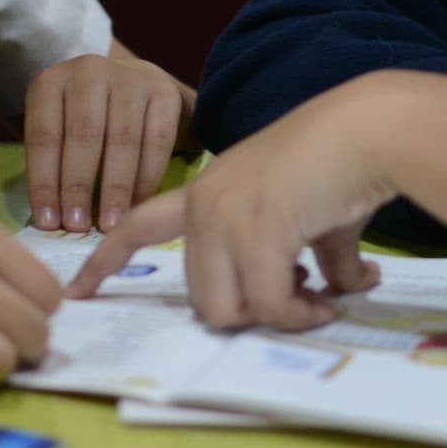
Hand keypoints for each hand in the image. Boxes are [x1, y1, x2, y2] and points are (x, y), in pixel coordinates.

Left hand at [24, 50, 186, 231]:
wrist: (131, 85)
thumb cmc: (84, 119)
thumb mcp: (56, 127)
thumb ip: (51, 163)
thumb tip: (51, 220)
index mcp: (51, 81)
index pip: (43, 136)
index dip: (44, 182)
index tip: (48, 222)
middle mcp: (89, 71)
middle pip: (83, 135)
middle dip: (79, 187)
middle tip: (78, 226)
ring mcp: (130, 78)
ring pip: (122, 139)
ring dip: (115, 188)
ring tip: (110, 224)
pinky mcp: (163, 90)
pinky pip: (157, 140)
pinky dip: (148, 177)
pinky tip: (139, 205)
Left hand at [66, 80, 395, 330]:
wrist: (368, 130)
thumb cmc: (344, 161)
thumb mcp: (314, 216)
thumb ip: (311, 256)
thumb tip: (338, 291)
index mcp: (207, 191)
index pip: (138, 224)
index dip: (107, 259)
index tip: (78, 289)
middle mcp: (205, 203)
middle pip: (201, 298)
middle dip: (252, 312)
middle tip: (301, 298)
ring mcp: (225, 217)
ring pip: (227, 310)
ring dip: (281, 317)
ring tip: (322, 298)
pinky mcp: (255, 232)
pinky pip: (270, 306)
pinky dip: (303, 315)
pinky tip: (334, 299)